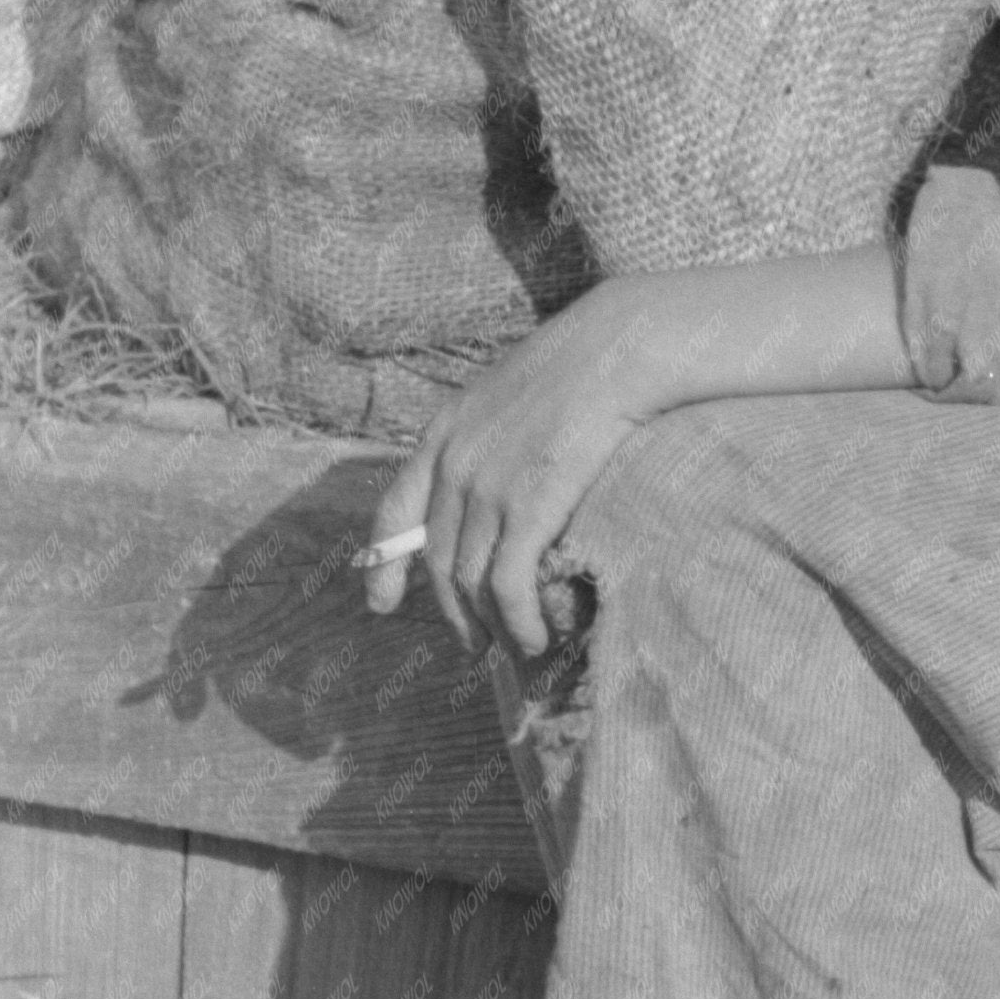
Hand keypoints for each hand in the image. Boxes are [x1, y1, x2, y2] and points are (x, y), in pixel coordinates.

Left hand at [364, 285, 662, 660]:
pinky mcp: (528, 508)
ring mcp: (488, 488)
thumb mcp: (514, 389)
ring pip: (472, 581)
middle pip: (439, 560)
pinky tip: (536, 638)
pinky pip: (510, 585)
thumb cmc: (585, 361)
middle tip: (474, 645)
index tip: (380, 603)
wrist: (618, 348)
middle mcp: (454, 465)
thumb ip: (496, 432)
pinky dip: (518, 621)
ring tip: (514, 649)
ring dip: (490, 625)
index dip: (384, 563)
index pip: (395, 511)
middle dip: (454, 611)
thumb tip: (508, 467)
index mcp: (445, 433)